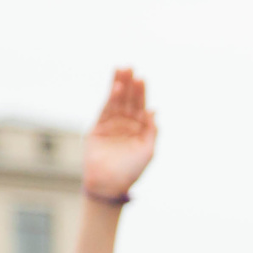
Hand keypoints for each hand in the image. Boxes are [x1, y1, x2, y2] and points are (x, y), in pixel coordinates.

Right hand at [82, 69, 157, 200]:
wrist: (109, 185)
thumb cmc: (131, 171)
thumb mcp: (147, 151)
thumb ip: (151, 130)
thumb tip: (154, 110)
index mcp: (139, 129)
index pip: (140, 106)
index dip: (141, 92)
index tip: (141, 78)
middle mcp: (125, 124)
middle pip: (128, 99)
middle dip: (129, 83)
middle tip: (129, 66)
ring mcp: (111, 125)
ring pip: (115, 101)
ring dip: (118, 86)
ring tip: (120, 70)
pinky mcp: (98, 128)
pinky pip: (105, 111)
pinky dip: (110, 99)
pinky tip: (115, 88)